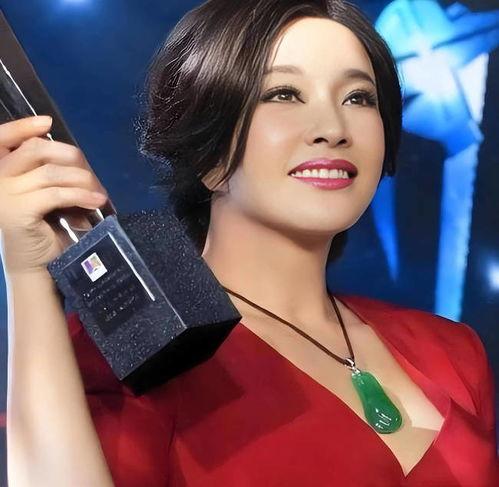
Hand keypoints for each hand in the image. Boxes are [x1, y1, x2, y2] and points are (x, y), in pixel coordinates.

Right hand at [0, 116, 108, 275]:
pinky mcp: (18, 211)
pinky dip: (81, 195)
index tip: (47, 122)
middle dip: (70, 157)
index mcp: (0, 171)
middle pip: (35, 150)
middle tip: (90, 174)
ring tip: (99, 192)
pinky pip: (56, 194)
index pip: (3, 138)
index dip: (22, 127)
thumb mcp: (42, 194)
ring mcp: (4, 194)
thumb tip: (74, 158)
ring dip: (82, 180)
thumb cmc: (41, 227)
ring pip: (51, 172)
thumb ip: (46, 173)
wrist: (34, 263)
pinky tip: (96, 201)